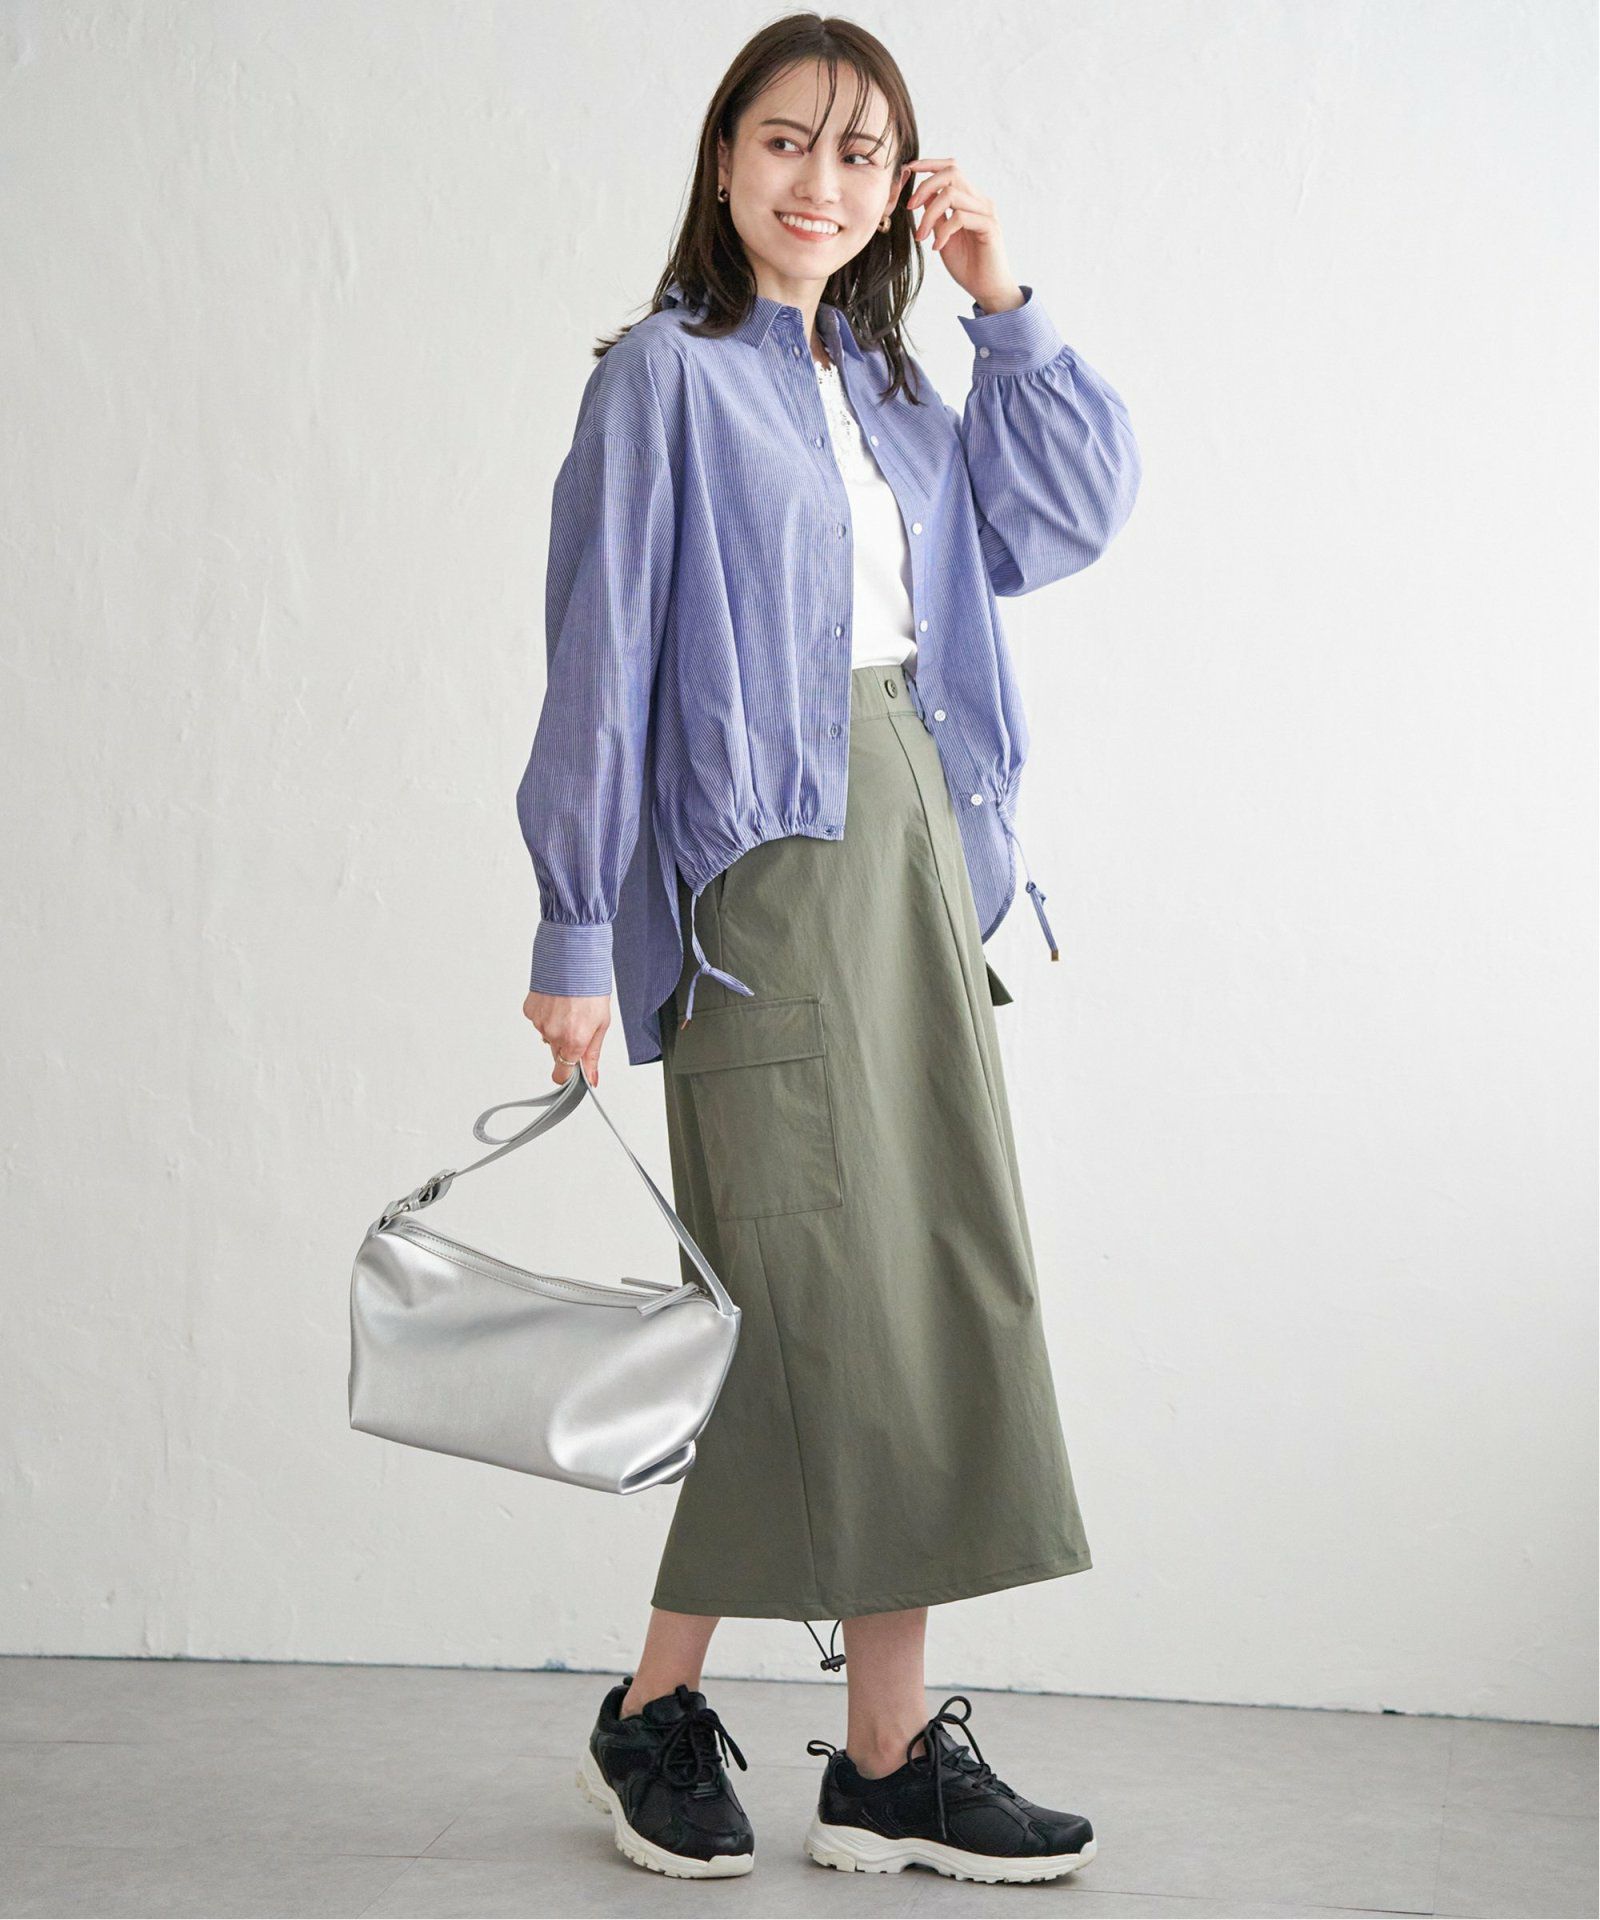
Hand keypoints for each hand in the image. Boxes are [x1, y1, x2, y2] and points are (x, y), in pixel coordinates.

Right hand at [522, 990, 609, 1087]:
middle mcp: (553, 1035)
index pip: (562, 1074)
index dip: (568, 1074)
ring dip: (557, 1028)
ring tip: (569, 1008)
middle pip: (557, 1054)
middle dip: (567, 1046)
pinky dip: (547, 1015)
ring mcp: (539, 1023)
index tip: (573, 1071)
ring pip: (547, 1036)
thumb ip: (593, 1054)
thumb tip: (591, 1079)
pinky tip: (557, 1001)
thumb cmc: (590, 987)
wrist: (573, 958)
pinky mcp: (530, 1011)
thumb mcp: (601, 1024)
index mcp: (573, 1041)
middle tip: (578, 1025)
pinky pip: (539, 1021)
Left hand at [897, 155, 1024, 314]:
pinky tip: (937, 248)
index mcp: (969, 199)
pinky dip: (943, 232)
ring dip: (928, 215)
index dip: (928, 164)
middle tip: (910, 208)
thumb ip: (936, 214)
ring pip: (951, 195)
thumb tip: (921, 196)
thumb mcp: (943, 235)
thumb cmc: (967, 264)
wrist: (988, 290)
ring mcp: (986, 212)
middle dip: (925, 186)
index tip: (908, 170)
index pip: (951, 169)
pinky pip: (960, 217)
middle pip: (951, 173)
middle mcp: (979, 200)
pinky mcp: (989, 227)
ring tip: (921, 237)